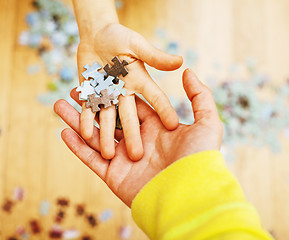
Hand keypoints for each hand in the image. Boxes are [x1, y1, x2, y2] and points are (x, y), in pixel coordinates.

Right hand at [54, 69, 222, 206]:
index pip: (129, 106)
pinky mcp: (114, 176)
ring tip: (59, 106)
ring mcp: (124, 159)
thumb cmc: (200, 158)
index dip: (114, 92)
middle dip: (90, 104)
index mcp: (155, 127)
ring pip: (95, 136)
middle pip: (108, 118)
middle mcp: (138, 141)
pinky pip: (91, 159)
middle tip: (73, 90)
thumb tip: (187, 71)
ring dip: (77, 122)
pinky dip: (77, 146)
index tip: (100, 79)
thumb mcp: (207, 122)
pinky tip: (63, 132)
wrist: (190, 197)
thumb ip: (199, 96)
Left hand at [77, 23, 182, 160]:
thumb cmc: (119, 36)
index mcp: (140, 82)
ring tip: (108, 154)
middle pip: (130, 117)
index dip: (164, 110)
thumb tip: (180, 61)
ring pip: (107, 119)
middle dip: (133, 134)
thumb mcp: (137, 44)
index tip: (173, 125)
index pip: (155, 98)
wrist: (96, 35)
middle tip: (138, 155)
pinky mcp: (91, 96)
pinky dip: (86, 121)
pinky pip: (88, 111)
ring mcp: (108, 97)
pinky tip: (85, 134)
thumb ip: (154, 55)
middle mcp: (126, 94)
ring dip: (107, 135)